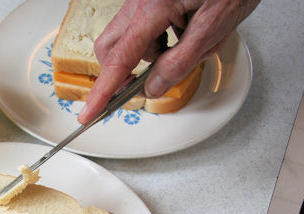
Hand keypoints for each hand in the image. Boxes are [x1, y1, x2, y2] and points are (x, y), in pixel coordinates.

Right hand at [77, 0, 260, 123]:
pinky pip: (141, 28)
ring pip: (126, 39)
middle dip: (122, 71)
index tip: (90, 113)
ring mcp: (143, 0)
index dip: (104, 91)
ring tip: (184, 48)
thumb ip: (180, 62)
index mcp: (154, 7)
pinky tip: (182, 35)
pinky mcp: (151, 0)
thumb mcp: (213, 27)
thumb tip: (153, 87)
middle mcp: (140, 1)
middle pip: (109, 48)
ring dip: (147, 55)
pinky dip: (156, 41)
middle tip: (142, 84)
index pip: (120, 59)